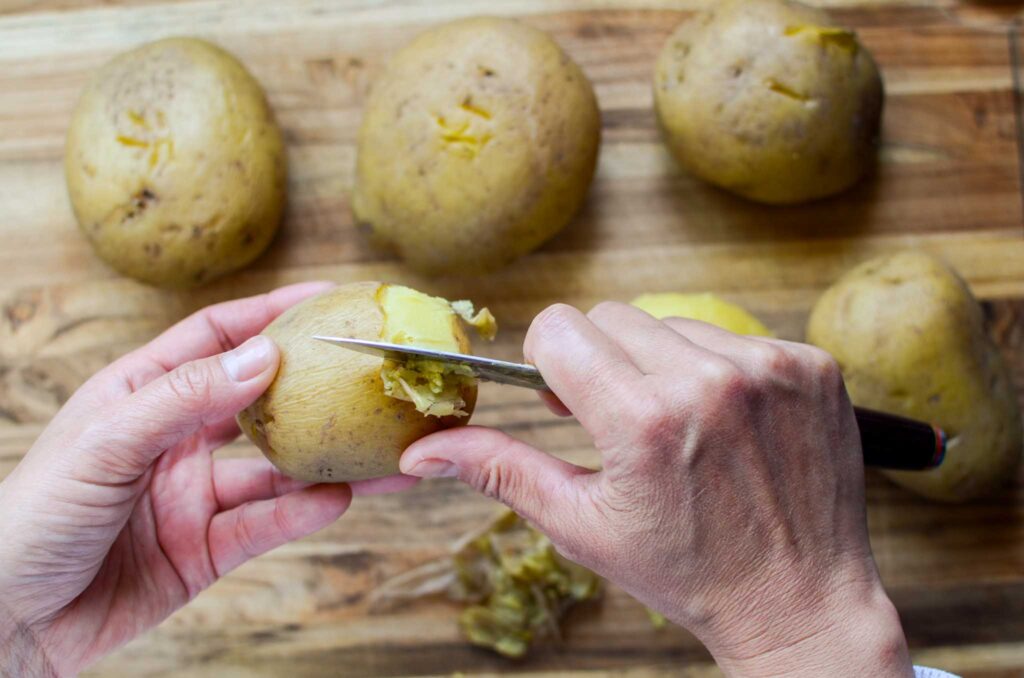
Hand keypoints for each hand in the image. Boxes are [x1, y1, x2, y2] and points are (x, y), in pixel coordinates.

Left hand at [0, 282, 414, 676]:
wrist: (6, 624)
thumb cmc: (29, 519)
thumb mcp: (104, 444)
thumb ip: (184, 399)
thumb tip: (265, 354)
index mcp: (140, 395)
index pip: (215, 339)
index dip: (270, 315)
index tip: (327, 299)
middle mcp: (174, 440)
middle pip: (259, 403)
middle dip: (314, 389)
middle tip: (368, 375)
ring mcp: (192, 495)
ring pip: (274, 471)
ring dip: (324, 461)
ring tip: (379, 450)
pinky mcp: (203, 550)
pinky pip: (263, 525)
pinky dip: (301, 513)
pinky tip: (336, 499)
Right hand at [401, 302, 914, 676]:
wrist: (798, 600)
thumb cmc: (686, 572)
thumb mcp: (582, 526)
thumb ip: (501, 470)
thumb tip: (421, 451)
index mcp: (644, 423)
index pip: (560, 327)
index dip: (550, 362)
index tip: (567, 399)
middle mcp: (711, 383)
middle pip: (611, 315)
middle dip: (601, 361)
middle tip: (619, 419)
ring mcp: (770, 368)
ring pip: (671, 322)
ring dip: (661, 363)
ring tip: (680, 426)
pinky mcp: (812, 364)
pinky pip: (733, 335)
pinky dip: (718, 369)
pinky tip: (729, 423)